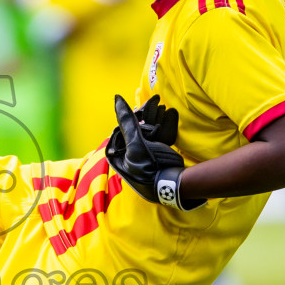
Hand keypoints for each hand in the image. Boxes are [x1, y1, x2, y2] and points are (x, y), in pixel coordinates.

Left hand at [105, 95, 202, 209]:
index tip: (144, 109)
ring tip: (163, 111)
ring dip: (153, 121)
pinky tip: (167, 119)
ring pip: (144, 133)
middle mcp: (122, 156)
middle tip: (156, 106)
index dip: (133, 117)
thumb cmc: (149, 166)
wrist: (171, 185)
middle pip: (132, 130)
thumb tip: (117, 98)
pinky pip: (152, 139)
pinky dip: (159, 129)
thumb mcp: (135, 143)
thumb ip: (126, 121)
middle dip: (145, 118)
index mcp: (113, 154)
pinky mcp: (150, 158)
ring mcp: (137, 157)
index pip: (121, 127)